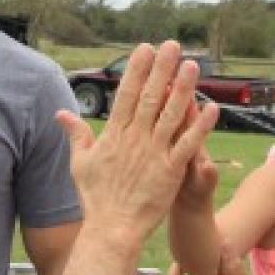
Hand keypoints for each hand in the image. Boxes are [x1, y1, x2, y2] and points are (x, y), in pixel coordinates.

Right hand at [55, 41, 219, 242]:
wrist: (111, 229)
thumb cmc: (96, 198)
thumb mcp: (80, 163)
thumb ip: (76, 134)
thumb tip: (61, 113)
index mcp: (114, 135)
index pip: (127, 94)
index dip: (137, 70)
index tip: (145, 49)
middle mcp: (134, 140)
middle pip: (150, 97)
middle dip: (162, 69)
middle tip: (172, 46)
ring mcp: (153, 154)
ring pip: (171, 115)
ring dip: (183, 90)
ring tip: (193, 66)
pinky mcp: (170, 171)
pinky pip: (188, 144)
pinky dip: (200, 127)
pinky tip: (213, 108)